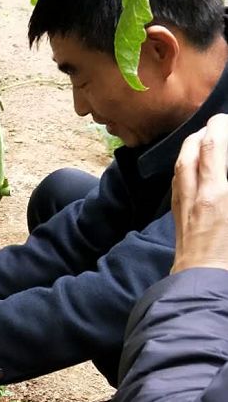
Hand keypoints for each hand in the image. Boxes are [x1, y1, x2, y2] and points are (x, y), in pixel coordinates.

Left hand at [172, 114, 227, 272]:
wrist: (203, 281)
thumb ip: (224, 187)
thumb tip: (221, 176)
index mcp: (216, 193)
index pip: (213, 148)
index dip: (219, 128)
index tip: (225, 119)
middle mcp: (195, 194)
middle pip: (192, 151)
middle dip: (204, 132)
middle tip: (218, 124)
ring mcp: (183, 204)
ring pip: (181, 166)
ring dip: (191, 147)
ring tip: (204, 138)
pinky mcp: (178, 215)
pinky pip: (178, 181)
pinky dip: (186, 166)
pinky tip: (193, 165)